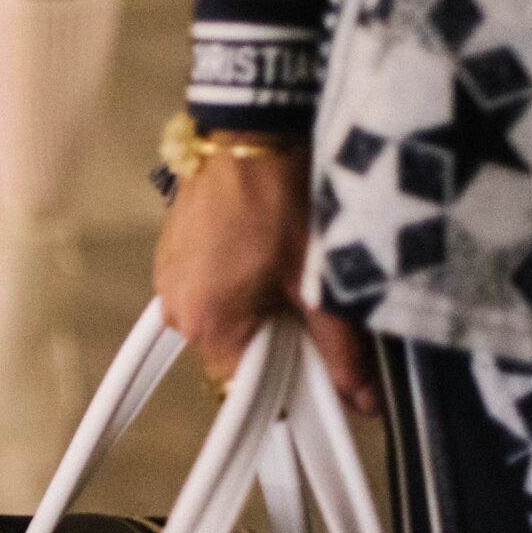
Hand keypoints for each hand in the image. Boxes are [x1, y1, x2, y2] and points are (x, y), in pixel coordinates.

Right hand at [153, 136, 380, 414]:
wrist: (252, 132)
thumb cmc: (281, 201)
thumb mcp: (318, 282)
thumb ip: (339, 350)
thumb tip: (362, 400)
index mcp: (208, 326)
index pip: (246, 388)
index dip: (287, 379)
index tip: (316, 359)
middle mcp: (178, 311)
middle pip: (232, 355)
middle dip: (272, 341)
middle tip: (307, 303)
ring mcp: (169, 281)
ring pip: (221, 322)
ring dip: (254, 311)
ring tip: (284, 270)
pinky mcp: (173, 255)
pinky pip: (207, 292)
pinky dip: (235, 285)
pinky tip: (261, 253)